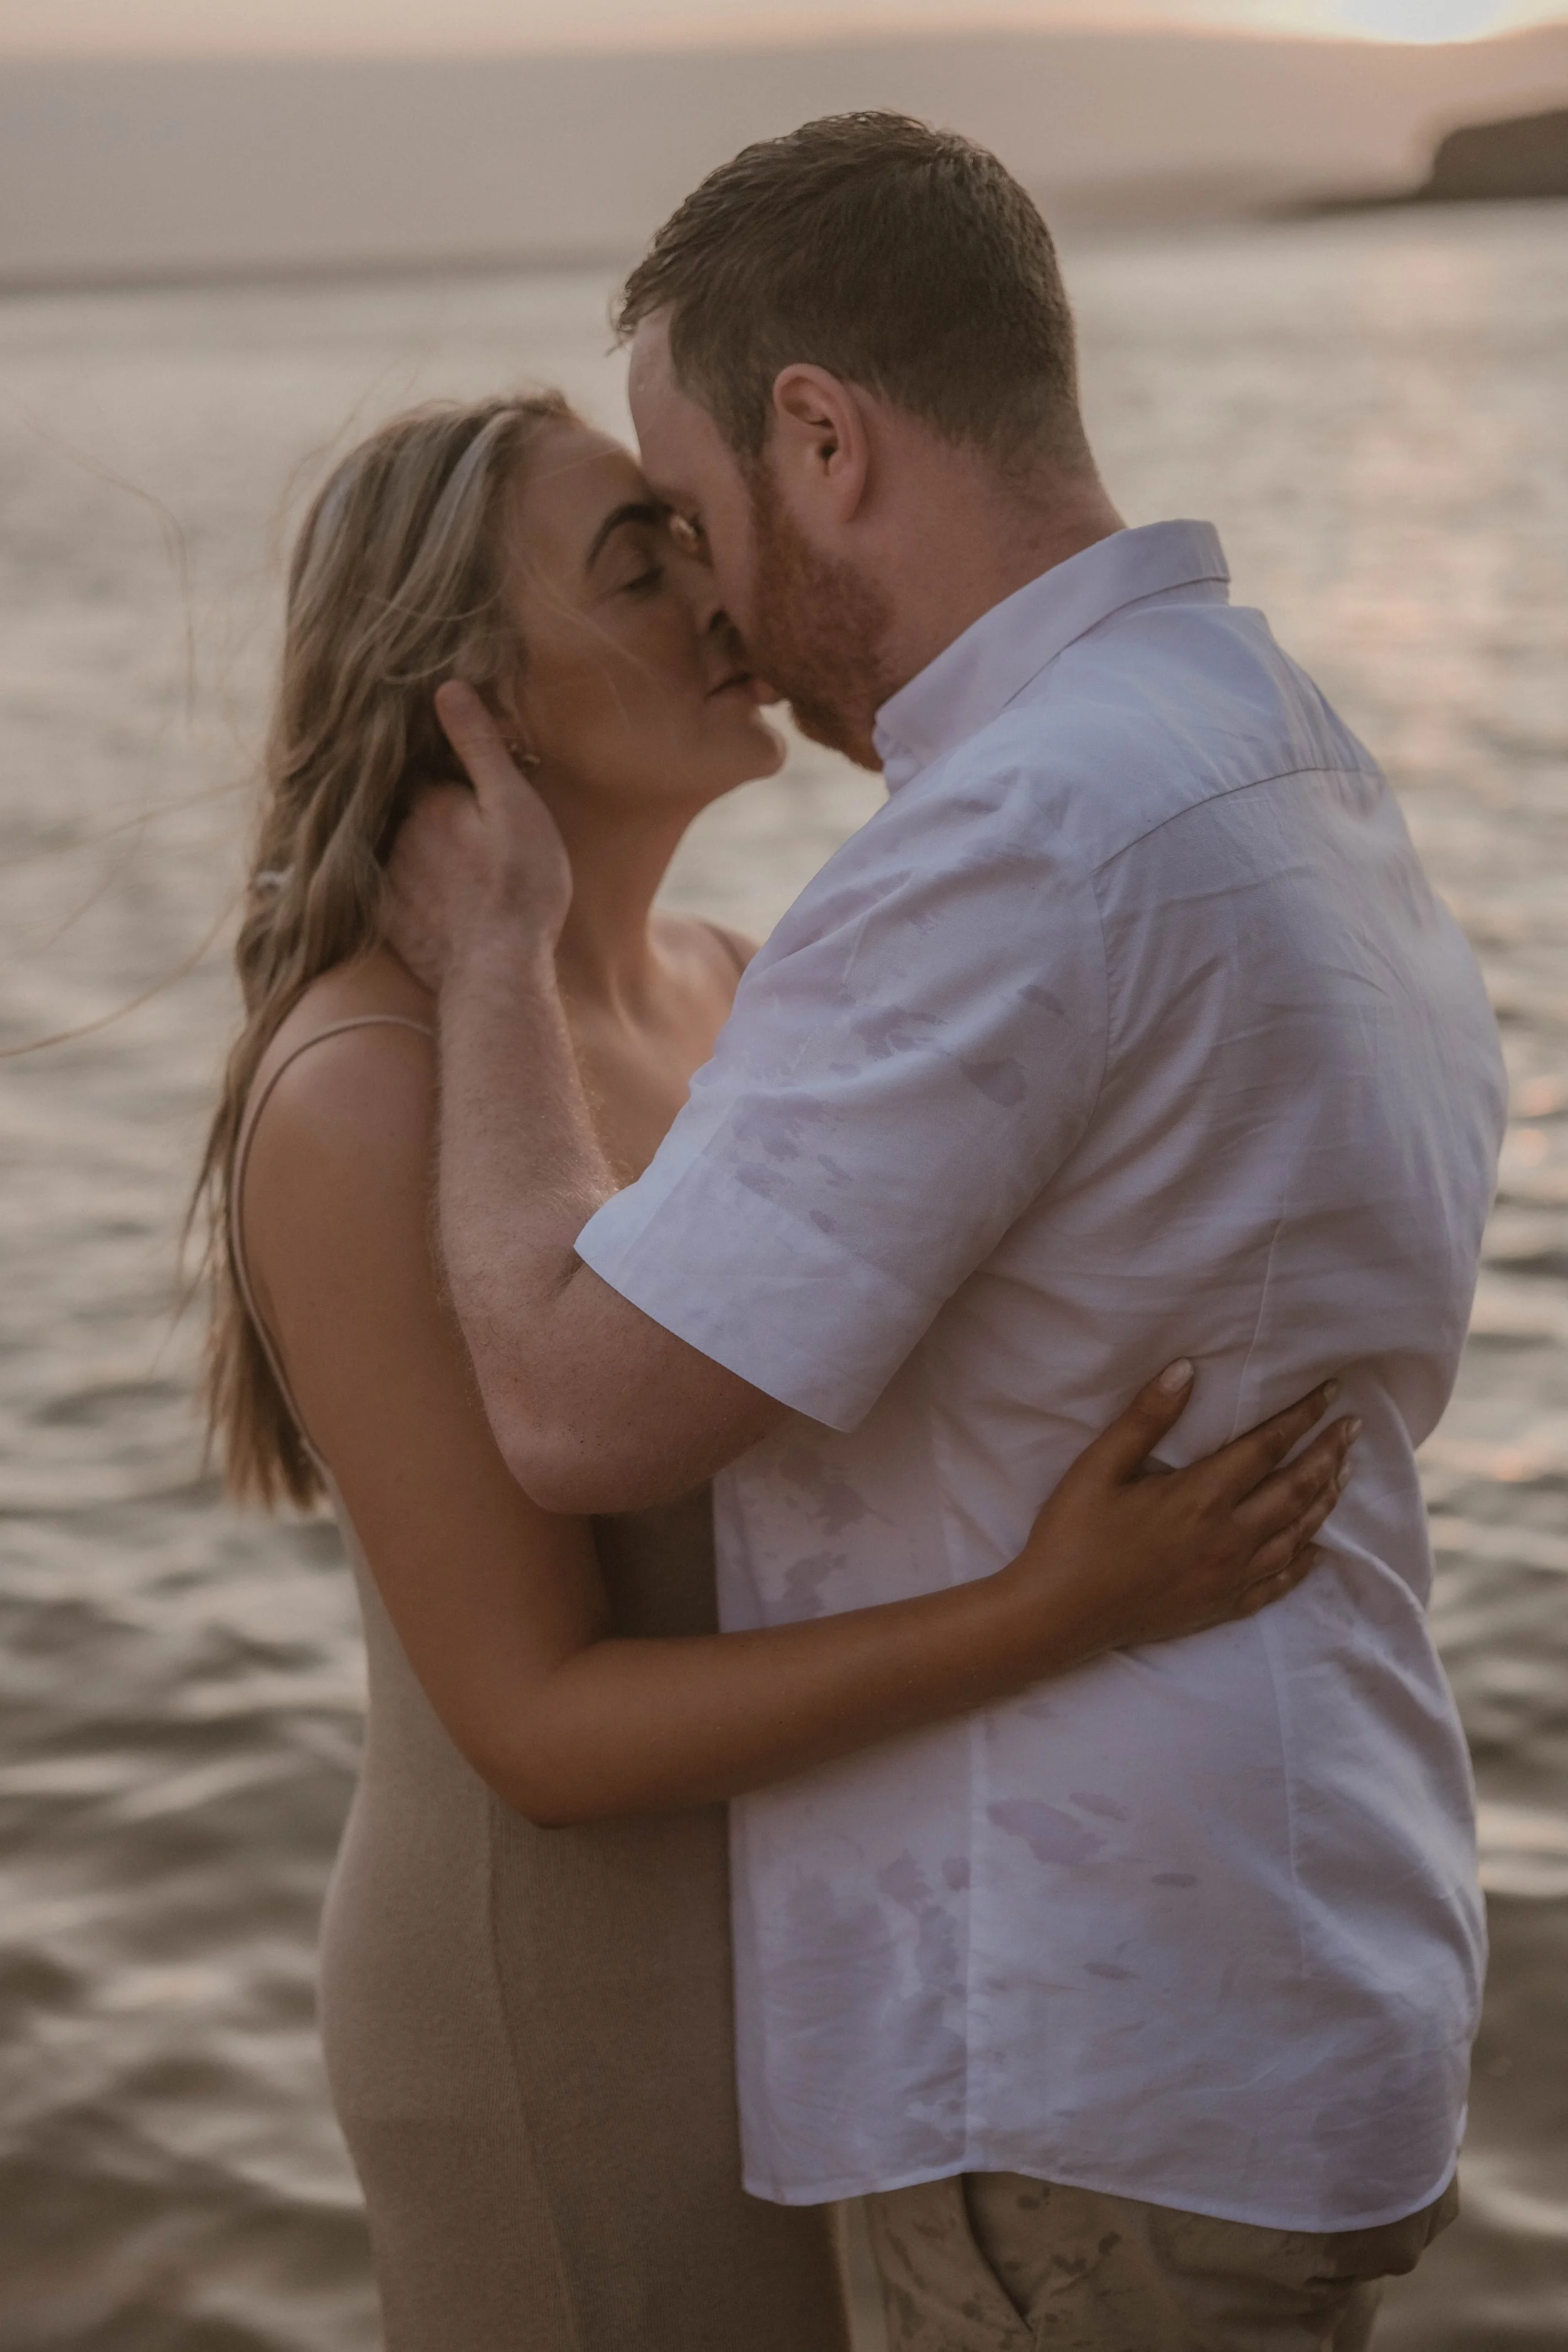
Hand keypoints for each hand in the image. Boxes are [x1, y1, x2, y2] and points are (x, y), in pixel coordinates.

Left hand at [383, 681, 572, 991]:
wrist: (498, 972)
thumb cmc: (522, 885)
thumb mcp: (514, 805)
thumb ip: (479, 745)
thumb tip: (446, 686)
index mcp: (429, 800)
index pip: (422, 767)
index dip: (441, 770)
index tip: (460, 780)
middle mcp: (397, 833)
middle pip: (406, 807)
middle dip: (425, 809)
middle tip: (459, 827)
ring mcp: (388, 878)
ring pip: (397, 848)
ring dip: (414, 849)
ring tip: (448, 864)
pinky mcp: (387, 919)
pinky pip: (388, 889)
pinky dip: (405, 888)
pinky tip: (429, 898)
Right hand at [1004, 1365, 1356, 1668]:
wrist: (1057, 1616)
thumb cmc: (1071, 1535)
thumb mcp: (1098, 1467)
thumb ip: (1146, 1417)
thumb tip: (1186, 1368)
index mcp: (1200, 1497)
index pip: (1268, 1446)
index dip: (1302, 1416)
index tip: (1331, 1393)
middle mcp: (1228, 1538)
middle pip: (1297, 1489)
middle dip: (1329, 1454)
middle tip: (1354, 1428)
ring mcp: (1229, 1577)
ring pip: (1297, 1534)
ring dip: (1326, 1500)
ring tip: (1344, 1472)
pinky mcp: (1222, 1607)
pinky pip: (1280, 1583)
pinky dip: (1305, 1561)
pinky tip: (1317, 1550)